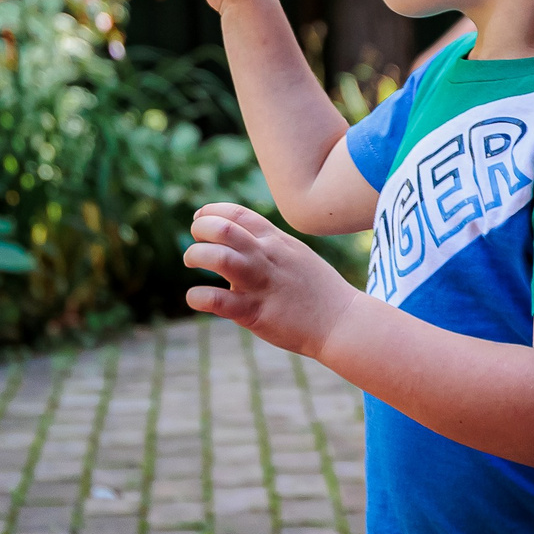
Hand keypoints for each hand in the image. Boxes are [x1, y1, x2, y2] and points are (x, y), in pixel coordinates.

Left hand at [181, 202, 359, 358]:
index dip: (211, 211)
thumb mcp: (296, 254)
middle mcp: (266, 257)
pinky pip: (216, 300)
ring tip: (192, 262)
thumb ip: (270, 245)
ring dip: (196, 256)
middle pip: (223, 229)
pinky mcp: (254, 312)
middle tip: (196, 242)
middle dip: (201, 230)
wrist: (341, 321)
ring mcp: (260, 284)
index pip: (237, 213)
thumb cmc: (318, 290)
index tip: (200, 218)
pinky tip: (196, 297)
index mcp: (276, 241)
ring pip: (218, 258)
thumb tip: (242, 241)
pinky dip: (197, 296)